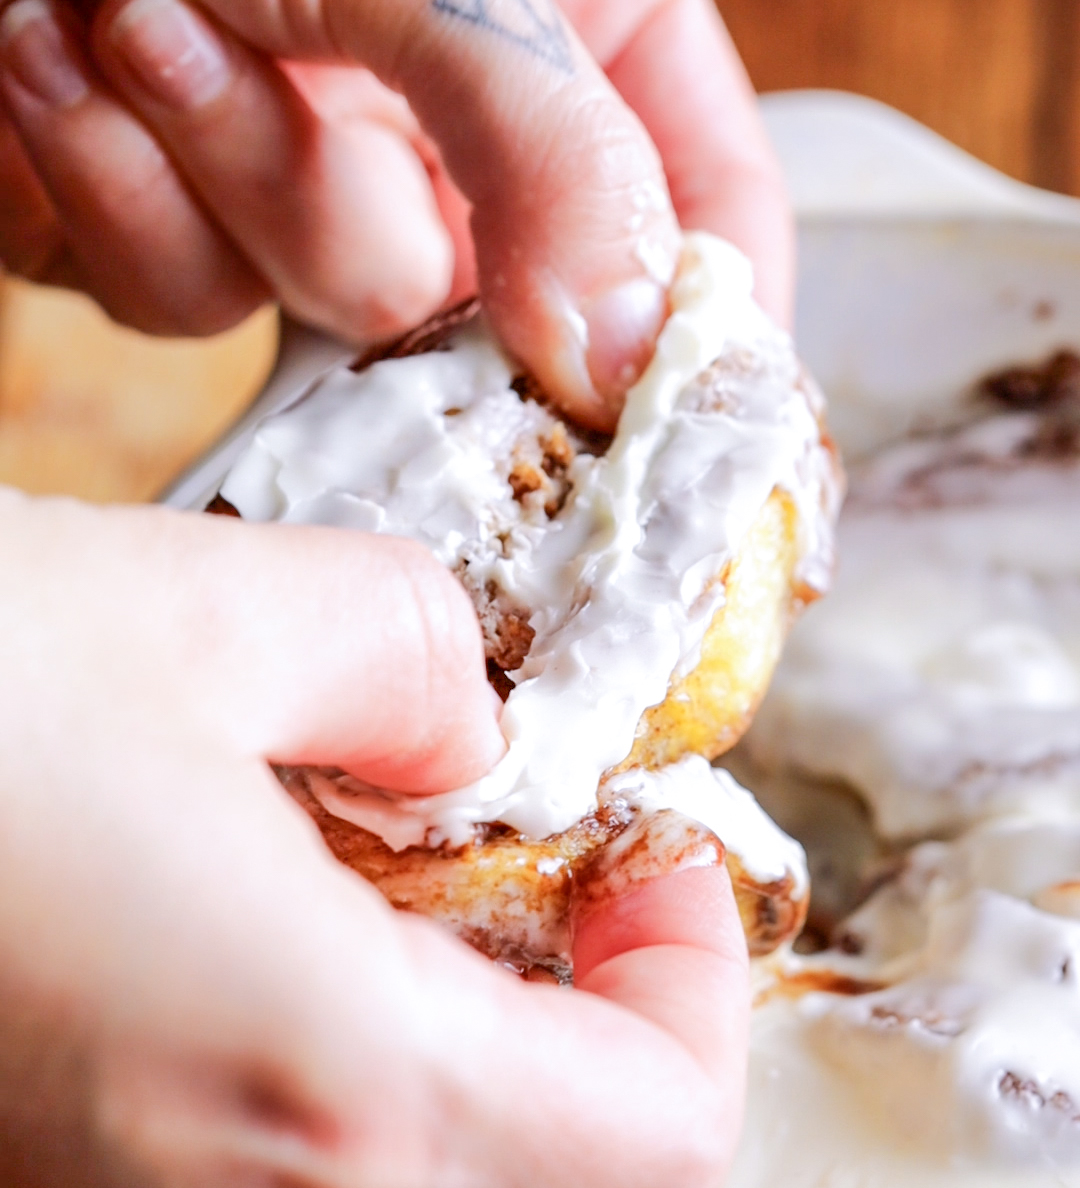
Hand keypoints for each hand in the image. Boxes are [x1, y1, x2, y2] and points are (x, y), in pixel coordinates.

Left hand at [0, 0, 790, 426]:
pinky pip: (197, 299)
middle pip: (514, 299)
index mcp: (577, 35)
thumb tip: (630, 357)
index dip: (698, 318)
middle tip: (322, 108)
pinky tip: (64, 60)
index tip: (672, 417)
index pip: (710, 203)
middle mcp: (466, 126)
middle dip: (389, 224)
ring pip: (342, 307)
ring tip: (146, 17)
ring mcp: (333, 189)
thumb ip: (557, 155)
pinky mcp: (198, 235)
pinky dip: (128, 197)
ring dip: (236, 171)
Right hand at [0, 494, 748, 1187]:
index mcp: (317, 1092)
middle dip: (557, 987)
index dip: (693, 984)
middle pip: (530, 1157)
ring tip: (336, 867)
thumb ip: (403, 652)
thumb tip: (463, 733)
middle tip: (503, 838)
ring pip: (389, 1181)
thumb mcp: (204, 609)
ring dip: (420, 1025)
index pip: (659, 1137)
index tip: (653, 855)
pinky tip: (211, 924)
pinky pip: (247, 1182)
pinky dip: (294, 1063)